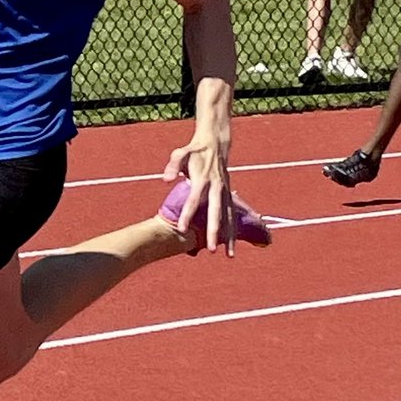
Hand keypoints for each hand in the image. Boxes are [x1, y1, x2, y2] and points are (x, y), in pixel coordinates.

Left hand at [164, 127, 234, 255]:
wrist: (215, 144)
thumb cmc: (194, 151)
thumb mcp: (180, 153)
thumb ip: (173, 166)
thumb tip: (166, 180)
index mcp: (203, 179)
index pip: (193, 200)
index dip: (187, 214)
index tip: (182, 229)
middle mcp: (216, 188)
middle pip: (215, 213)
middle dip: (214, 232)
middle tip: (211, 250)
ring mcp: (225, 192)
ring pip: (229, 217)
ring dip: (230, 237)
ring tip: (229, 256)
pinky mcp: (229, 196)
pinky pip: (233, 216)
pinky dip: (234, 232)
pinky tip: (232, 247)